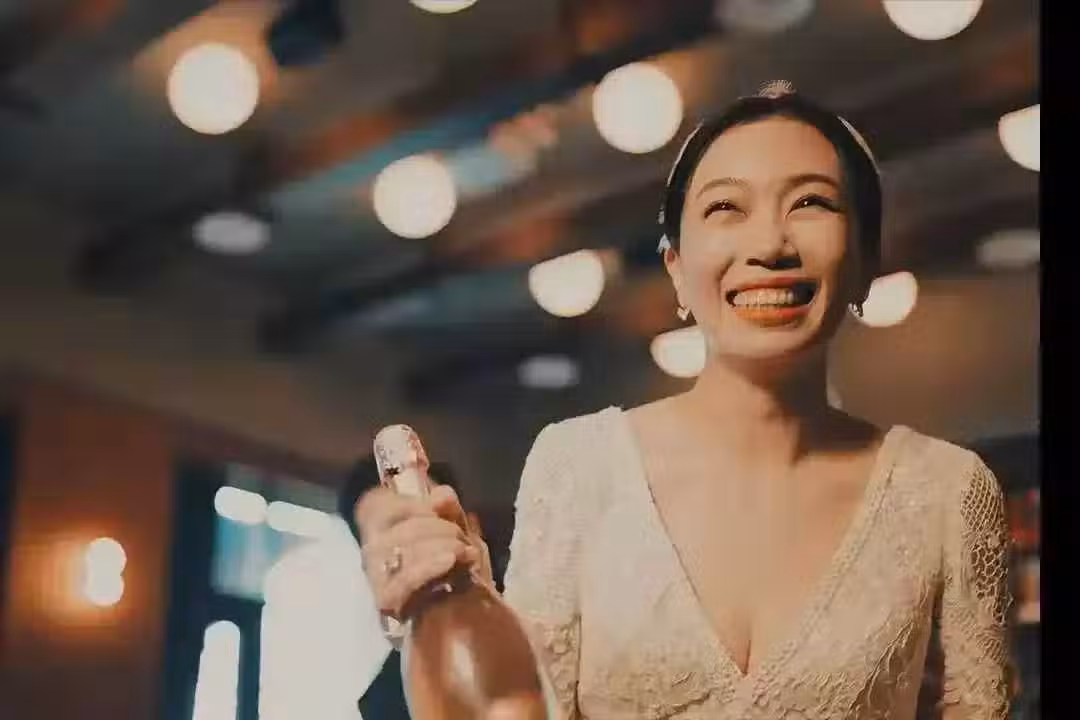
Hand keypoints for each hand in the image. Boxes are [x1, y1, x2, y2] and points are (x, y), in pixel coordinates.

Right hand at [355, 484, 490, 619]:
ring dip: (438, 544)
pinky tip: (452, 559)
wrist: (470, 620)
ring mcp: (377, 579)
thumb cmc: (459, 571)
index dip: (408, 503)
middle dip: (435, 526)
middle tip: (461, 536)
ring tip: (464, 551)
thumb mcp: (459, 534)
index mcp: (385, 532)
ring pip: (399, 550)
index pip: (378, 506)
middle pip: (395, 527)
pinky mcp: (388, 603)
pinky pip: (404, 580)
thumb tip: (442, 495)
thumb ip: (450, 511)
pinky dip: (430, 566)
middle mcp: (374, 554)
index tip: (436, 508)